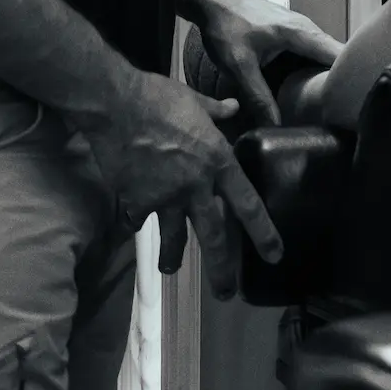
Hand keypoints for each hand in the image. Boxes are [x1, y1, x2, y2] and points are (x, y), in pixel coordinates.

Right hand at [82, 69, 282, 299]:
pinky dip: (134, 220)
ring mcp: (165, 196)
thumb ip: (216, 110)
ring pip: (174, 237)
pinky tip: (131, 223)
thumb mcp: (194, 98)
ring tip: (171, 270)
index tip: (275, 254)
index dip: (264, 232)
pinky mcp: (136, 200)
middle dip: (222, 269)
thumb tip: (234, 107)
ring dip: (172, 256)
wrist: (115, 104)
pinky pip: (137, 218)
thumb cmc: (157, 96)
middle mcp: (196, 185)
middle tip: (227, 293)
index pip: (248, 204)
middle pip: (215, 236)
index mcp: (217, 160)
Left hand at [196, 0, 341, 127]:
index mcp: (303, 34)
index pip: (342, 57)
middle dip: (341, 85)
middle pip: (337, 59)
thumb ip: (258, 96)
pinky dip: (314, 72)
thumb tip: (275, 127)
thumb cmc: (226, 26)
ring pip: (324, 58)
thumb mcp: (239, 66)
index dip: (351, 81)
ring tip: (330, 108)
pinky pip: (312, 55)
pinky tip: (308, 92)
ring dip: (327, 79)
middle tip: (342, 115)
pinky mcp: (293, 35)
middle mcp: (309, 30)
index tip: (353, 107)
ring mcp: (302, 31)